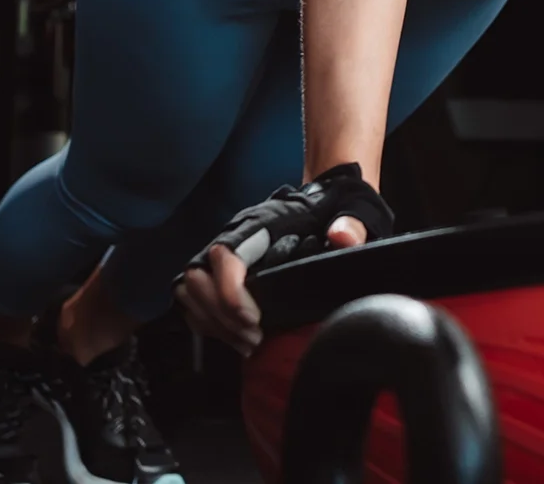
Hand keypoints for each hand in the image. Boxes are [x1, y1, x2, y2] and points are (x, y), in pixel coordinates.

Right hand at [176, 164, 393, 353]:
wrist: (323, 201)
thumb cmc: (334, 210)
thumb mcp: (353, 212)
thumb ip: (351, 225)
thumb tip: (342, 236)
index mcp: (260, 223)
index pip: (225, 254)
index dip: (229, 290)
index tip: (255, 319)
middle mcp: (232, 236)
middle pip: (197, 277)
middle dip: (221, 315)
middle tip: (255, 338)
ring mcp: (221, 254)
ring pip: (190, 290)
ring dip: (213, 323)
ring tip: (248, 343)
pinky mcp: (218, 271)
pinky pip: (194, 300)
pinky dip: (209, 323)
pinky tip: (238, 339)